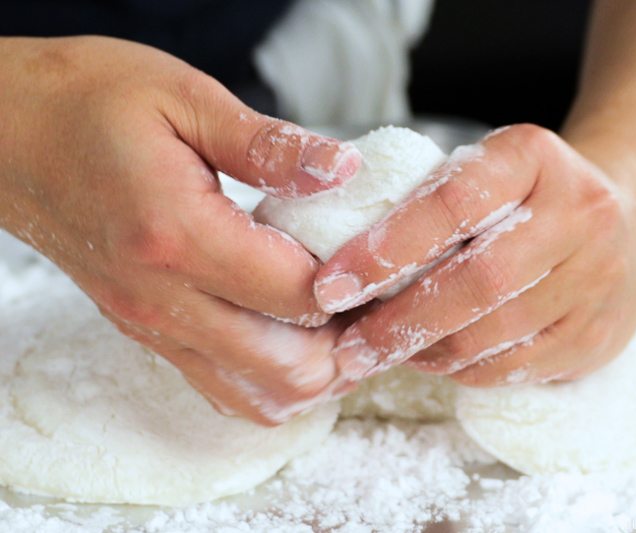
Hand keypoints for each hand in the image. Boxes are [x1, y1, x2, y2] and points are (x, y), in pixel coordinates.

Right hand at [0, 36, 361, 423]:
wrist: (9, 137)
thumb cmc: (90, 104)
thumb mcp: (184, 98)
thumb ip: (270, 144)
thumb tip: (343, 171)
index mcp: (178, 236)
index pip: (297, 295)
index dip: (355, 285)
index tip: (379, 255)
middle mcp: (164, 299)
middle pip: (288, 368)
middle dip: (346, 340)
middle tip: (371, 294)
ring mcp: (153, 326)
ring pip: (259, 395)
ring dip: (316, 368)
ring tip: (339, 316)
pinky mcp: (149, 332)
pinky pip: (224, 387)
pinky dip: (273, 376)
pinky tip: (293, 334)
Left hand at [314, 124, 635, 385]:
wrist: (628, 223)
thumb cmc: (528, 196)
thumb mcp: (486, 171)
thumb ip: (428, 201)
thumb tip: (345, 264)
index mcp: (535, 158)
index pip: (452, 204)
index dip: (386, 249)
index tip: (333, 285)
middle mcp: (580, 214)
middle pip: (477, 281)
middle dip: (399, 322)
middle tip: (348, 345)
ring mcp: (598, 278)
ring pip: (494, 335)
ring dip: (424, 352)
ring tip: (380, 352)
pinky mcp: (599, 334)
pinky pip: (514, 367)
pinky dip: (460, 370)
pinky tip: (431, 358)